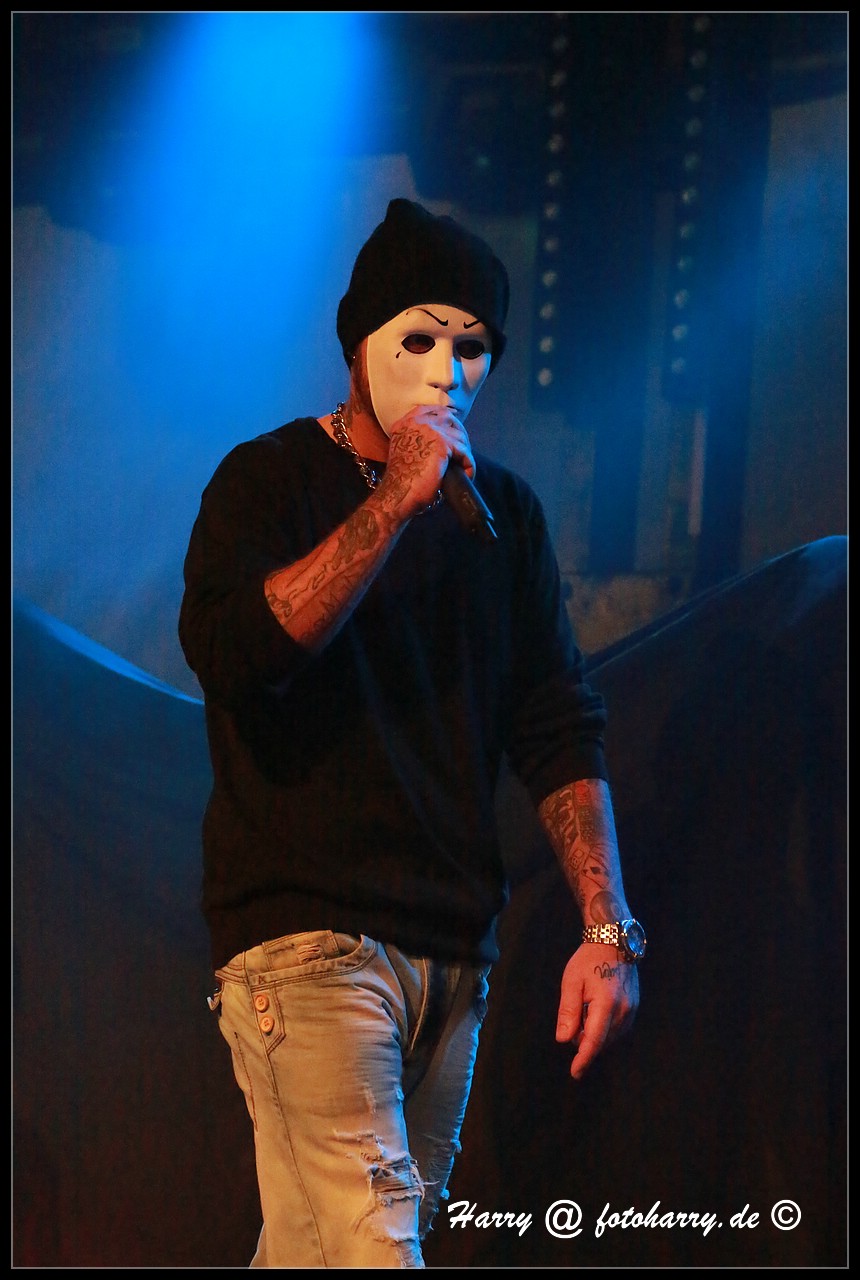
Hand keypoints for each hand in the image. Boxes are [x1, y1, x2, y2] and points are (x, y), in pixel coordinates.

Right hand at [381, 404, 475, 516]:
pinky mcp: (443, 443)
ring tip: (462, 467)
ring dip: (465, 451)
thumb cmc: (401, 482)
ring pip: (460, 435)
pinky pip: (465, 452)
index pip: (431, 410)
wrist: (398, 495)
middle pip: (449, 418)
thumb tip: (441, 441)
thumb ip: (417, 441)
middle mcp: (416, 422)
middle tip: (461, 453)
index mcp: (404, 424)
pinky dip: (469, 465)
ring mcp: (430, 430)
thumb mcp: (404, 452)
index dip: (446, 419)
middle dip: (458, 434)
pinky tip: (466, 475)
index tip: (452, 433)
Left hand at [555, 944, 639, 1080]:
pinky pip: (618, 1030)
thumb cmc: (588, 960)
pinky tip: (595, 1014)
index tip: (575, 1073)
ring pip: (611, 1038)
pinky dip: (605, 1030)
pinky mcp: (635, 1008)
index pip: (593, 1040)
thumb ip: (568, 1012)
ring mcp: (632, 1010)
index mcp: (606, 1004)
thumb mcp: (571, 982)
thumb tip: (564, 1040)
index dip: (583, 1059)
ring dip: (595, 1035)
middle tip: (574, 1019)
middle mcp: (624, 1011)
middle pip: (602, 1042)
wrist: (614, 942)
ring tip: (585, 1011)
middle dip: (584, 1041)